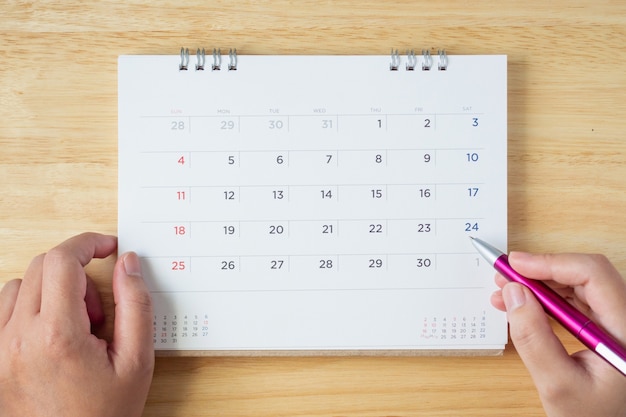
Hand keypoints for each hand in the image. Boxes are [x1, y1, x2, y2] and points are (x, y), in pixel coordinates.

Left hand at [0, 233, 153, 416]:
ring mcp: (0, 348)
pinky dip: (31, 306)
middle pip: (42, 266)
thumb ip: (135, 305)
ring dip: (52, 289)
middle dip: (77, 269)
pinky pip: (4, 310)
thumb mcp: (137, 361)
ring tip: (77, 324)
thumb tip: (128, 264)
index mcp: (58, 335)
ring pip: (20, 285)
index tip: (107, 247)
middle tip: (99, 305)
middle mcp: (19, 337)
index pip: (62, 260)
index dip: (88, 243)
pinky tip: (53, 331)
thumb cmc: (102, 416)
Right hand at [491, 252, 625, 416]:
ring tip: (504, 290)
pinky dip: (545, 300)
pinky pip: (575, 303)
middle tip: (503, 273)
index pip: (593, 275)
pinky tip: (520, 305)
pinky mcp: (604, 331)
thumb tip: (513, 293)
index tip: (515, 264)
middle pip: (585, 276)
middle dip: (539, 271)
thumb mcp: (557, 384)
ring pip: (578, 287)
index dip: (551, 263)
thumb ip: (533, 338)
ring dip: (538, 285)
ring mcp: (617, 325)